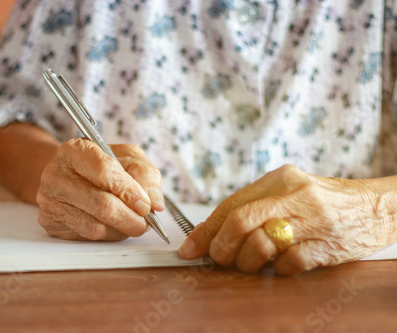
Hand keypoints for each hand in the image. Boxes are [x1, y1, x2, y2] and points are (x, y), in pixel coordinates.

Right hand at [37, 138, 163, 240]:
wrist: (69, 174)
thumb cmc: (101, 164)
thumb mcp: (127, 157)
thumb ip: (145, 174)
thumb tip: (155, 202)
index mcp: (75, 150)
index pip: (105, 172)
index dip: (130, 192)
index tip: (146, 204)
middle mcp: (56, 174)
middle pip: (102, 205)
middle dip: (132, 218)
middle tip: (146, 222)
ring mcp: (50, 200)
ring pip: (96, 227)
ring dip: (122, 230)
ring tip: (132, 223)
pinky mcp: (50, 222)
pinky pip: (87, 237)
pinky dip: (108, 235)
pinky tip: (114, 226)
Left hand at [179, 165, 394, 274]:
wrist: (373, 207)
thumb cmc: (323, 201)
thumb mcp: (286, 192)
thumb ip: (250, 207)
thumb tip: (208, 232)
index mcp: (279, 179)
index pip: (231, 205)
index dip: (205, 231)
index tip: (190, 248)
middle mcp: (294, 196)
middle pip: (240, 222)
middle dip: (221, 247)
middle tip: (219, 259)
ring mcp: (312, 220)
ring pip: (260, 244)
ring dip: (247, 261)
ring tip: (250, 263)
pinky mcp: (327, 245)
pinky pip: (288, 263)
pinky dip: (277, 269)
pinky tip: (280, 264)